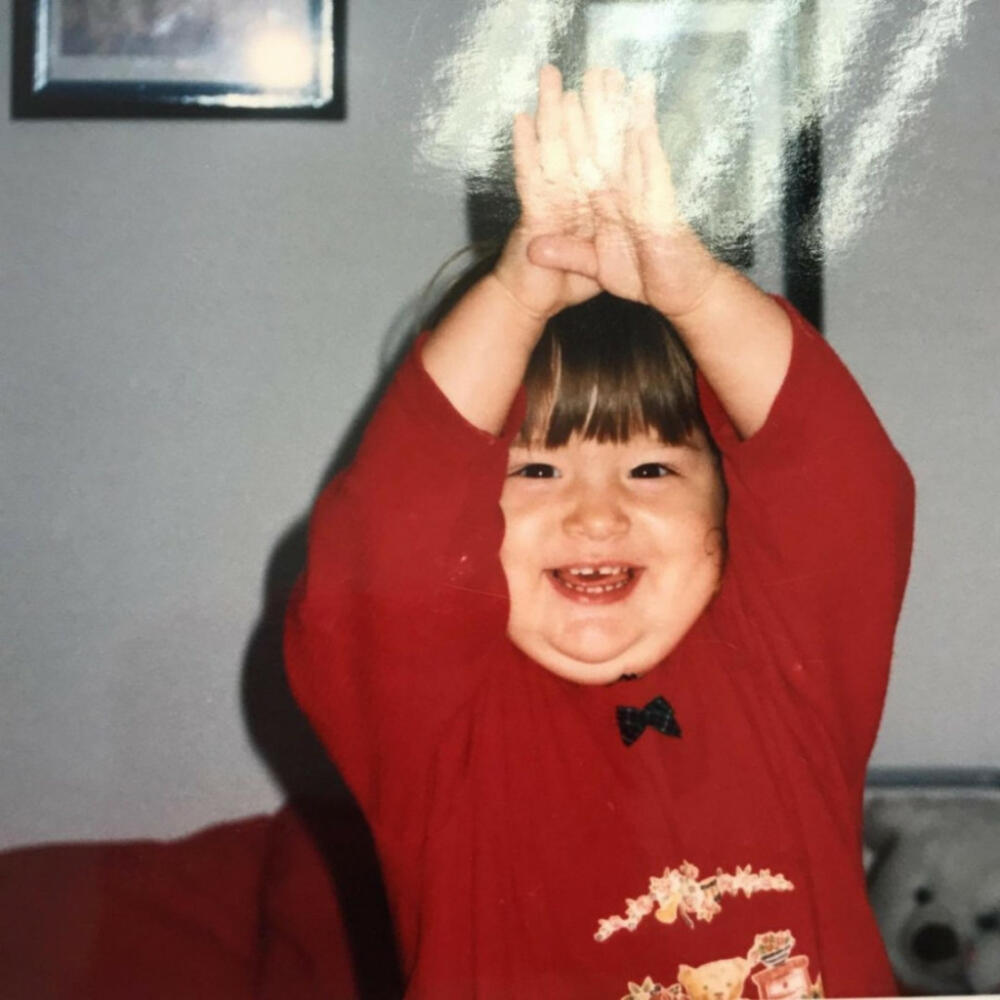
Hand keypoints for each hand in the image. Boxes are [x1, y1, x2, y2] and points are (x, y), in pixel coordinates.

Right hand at [492, 65, 601, 320]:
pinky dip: (524, 152)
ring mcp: (547, 202)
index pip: (603, 157)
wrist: (528, 305)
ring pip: (551, 150)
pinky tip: (522, 121)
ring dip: (549, 113)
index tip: (620, 87)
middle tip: (592, 68)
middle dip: (584, 106)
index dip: (611, 125)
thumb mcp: (597, 260)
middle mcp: (567, 195)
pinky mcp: (533, 218)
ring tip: (551, 77)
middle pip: (578, 143)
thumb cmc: (562, 285)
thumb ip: (606, 236)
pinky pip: (528, 180)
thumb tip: (625, 220)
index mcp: (588, 203)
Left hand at [523, 67, 722, 321]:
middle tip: (593, 71)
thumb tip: (534, 248)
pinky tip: (643, 118)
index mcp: (607, 202)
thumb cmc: (644, 276)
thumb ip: (567, 254)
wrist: (680, 296)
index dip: (574, 132)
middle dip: (600, 109)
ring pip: (633, 147)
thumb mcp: (594, 267)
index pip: (586, 162)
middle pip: (609, 144)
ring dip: (626, 113)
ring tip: (619, 78)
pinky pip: (655, 171)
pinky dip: (649, 145)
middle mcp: (626, 192)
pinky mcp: (663, 208)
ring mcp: (646, 195)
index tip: (560, 99)